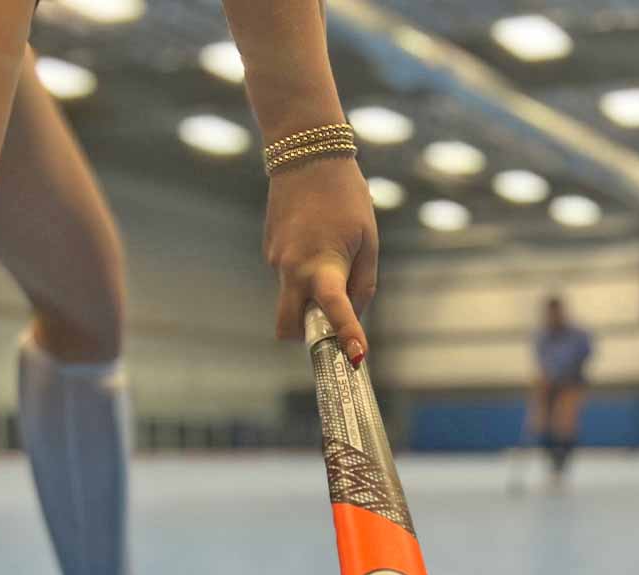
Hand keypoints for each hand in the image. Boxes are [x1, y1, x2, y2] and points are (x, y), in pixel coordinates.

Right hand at [264, 156, 377, 365]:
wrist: (304, 153)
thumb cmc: (345, 196)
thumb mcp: (369, 239)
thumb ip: (363, 283)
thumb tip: (352, 313)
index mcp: (323, 266)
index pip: (334, 311)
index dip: (346, 336)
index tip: (356, 358)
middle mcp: (293, 269)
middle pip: (288, 326)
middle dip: (303, 336)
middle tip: (325, 328)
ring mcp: (276, 261)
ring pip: (290, 297)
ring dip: (308, 293)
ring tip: (330, 247)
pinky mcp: (269, 249)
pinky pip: (288, 273)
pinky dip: (302, 268)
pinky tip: (314, 234)